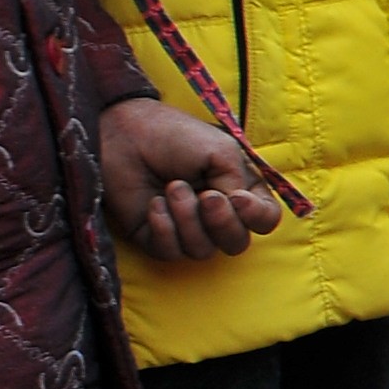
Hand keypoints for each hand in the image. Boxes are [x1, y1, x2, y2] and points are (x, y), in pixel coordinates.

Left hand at [99, 91, 284, 260]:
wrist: (124, 135)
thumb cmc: (175, 136)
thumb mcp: (221, 151)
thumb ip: (240, 185)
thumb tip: (236, 212)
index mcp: (240, 190)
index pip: (264, 220)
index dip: (256, 216)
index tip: (237, 197)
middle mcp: (216, 214)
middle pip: (236, 243)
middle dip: (221, 223)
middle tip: (204, 196)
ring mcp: (186, 228)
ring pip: (203, 251)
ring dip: (187, 219)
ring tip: (171, 188)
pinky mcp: (156, 238)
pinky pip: (171, 252)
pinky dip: (164, 229)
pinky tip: (154, 204)